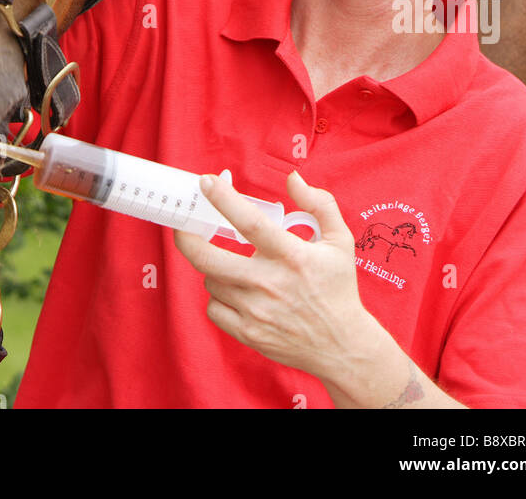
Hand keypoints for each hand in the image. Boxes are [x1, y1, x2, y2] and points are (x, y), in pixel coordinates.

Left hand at [174, 169, 370, 377]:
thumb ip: (319, 203)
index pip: (251, 223)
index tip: (207, 182)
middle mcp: (270, 283)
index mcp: (292, 256)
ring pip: (211, 280)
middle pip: (209, 258)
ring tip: (232, 264)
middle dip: (187, 237)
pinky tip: (236, 290)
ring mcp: (256, 311)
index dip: (225, 200)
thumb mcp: (340, 241)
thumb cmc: (338, 288)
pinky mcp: (248, 333)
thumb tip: (292, 179)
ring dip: (214, 266)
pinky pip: (213, 308)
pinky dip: (218, 296)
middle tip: (183, 223)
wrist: (341, 346)